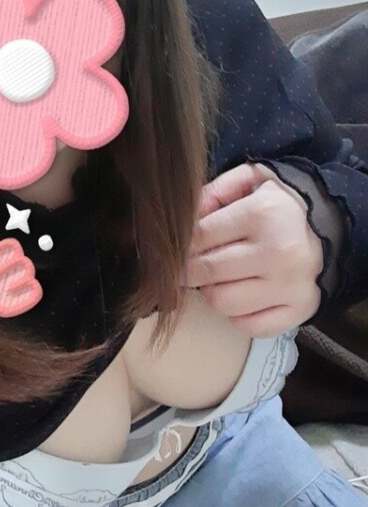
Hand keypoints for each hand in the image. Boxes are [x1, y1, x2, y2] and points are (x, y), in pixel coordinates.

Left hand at [183, 162, 323, 337]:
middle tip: (192, 265)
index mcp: (263, 214)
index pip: (198, 238)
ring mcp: (291, 285)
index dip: (180, 245)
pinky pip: (248, 325)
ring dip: (212, 292)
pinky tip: (242, 294)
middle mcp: (279, 252)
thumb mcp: (248, 181)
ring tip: (221, 278)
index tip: (176, 248)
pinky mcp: (300, 310)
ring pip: (221, 303)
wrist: (330, 224)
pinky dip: (237, 314)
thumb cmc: (277, 203)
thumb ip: (211, 194)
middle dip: (189, 271)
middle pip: (206, 273)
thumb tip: (181, 221)